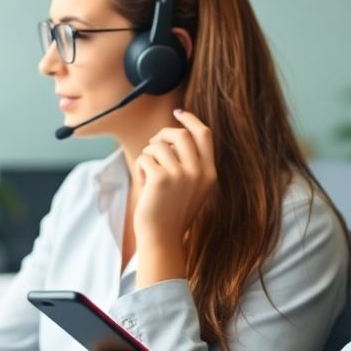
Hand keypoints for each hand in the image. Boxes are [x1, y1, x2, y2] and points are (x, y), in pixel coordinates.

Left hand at [132, 109, 216, 284]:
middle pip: (180, 134)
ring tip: (147, 171)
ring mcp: (181, 174)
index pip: (204, 134)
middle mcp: (199, 171)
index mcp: (210, 173)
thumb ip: (190, 163)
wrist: (162, 238)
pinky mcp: (161, 178)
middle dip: (162, 134)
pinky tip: (143, 182)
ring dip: (148, 154)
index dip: (190, 120)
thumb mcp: (192, 188)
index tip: (178, 112)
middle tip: (153, 144)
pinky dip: (140, 167)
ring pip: (158, 145)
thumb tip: (174, 133)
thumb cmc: (172, 212)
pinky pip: (145, 157)